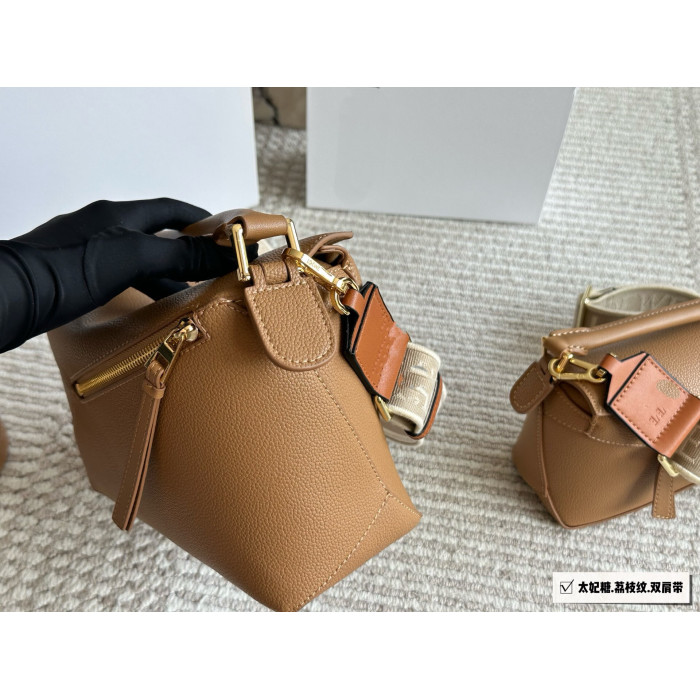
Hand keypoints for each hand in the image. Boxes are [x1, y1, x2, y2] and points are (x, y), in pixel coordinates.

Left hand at [0, 198, 248, 352]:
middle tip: (211, 271)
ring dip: (164, 275)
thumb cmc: (66, 269)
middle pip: (157, 236)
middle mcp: (104, 228)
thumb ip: (179, 254)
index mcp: (119, 215)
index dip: (200, 220)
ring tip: (188, 295)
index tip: (224, 234)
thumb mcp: (133, 257)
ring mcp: (87, 251)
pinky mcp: (74, 275)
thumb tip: (224, 252)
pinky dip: (139, 289)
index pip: (170, 208)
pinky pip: (119, 278)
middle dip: (186, 253)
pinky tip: (147, 307)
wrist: (11, 295)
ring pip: (138, 260)